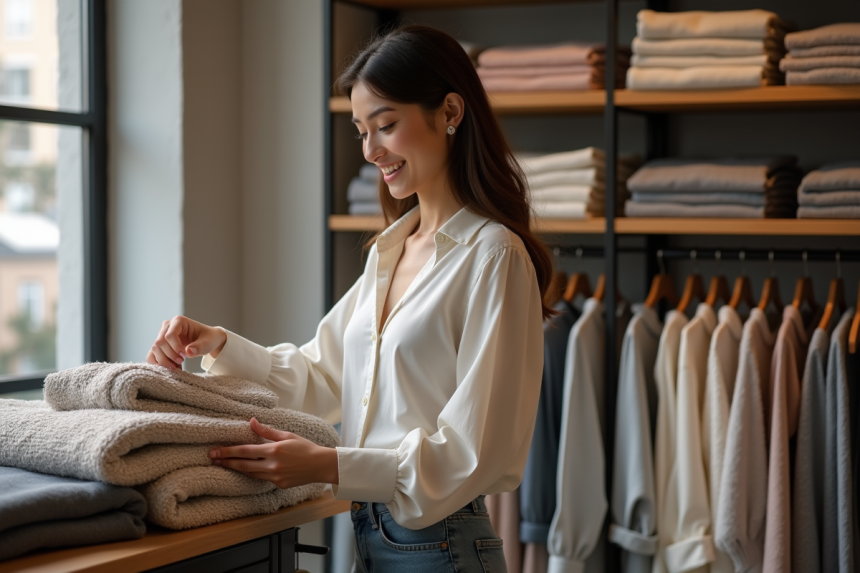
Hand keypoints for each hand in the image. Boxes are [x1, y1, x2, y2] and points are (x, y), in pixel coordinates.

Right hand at [145, 316, 226, 369]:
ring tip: (177, 367)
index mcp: (179, 321)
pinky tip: (171, 367)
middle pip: (159, 343)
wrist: (206, 341)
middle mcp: (167, 326)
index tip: (184, 355)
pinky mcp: (160, 345)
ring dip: (164, 361)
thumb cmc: (208, 339)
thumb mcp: (207, 342)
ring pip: (154, 350)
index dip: (175, 348)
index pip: (169, 335)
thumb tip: (188, 352)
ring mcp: (161, 335)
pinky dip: (160, 364)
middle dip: (170, 356)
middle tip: (181, 362)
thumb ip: (199, 347)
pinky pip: (152, 356)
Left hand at [209, 418, 339, 487]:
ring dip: (236, 469)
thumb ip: (267, 431)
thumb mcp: (287, 435)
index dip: (228, 451)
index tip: (215, 451)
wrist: (320, 465)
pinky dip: (251, 474)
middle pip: (243, 465)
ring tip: (223, 464)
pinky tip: (244, 470)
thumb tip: (251, 421)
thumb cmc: (305, 447)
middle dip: (226, 462)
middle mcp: (272, 465)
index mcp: (273, 450)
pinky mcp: (278, 484)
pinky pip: (260, 479)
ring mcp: (274, 477)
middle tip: (212, 459)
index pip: (245, 451)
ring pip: (249, 474)